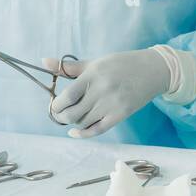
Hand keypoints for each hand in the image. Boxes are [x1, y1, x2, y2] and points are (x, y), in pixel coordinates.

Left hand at [49, 48, 171, 137]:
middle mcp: (102, 90)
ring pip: (83, 122)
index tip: (55, 104)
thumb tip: (43, 62)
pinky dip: (83, 134)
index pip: (67, 96)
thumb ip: (69, 67)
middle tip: (60, 114)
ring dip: (74, 122)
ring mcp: (112, 104)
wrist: (152, 70)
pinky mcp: (121, 114)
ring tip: (74, 116)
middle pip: (72, 114)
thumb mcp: (95, 62)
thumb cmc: (121, 64)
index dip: (57, 105)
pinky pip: (97, 130)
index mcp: (93, 74)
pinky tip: (76, 131)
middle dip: (61, 117)